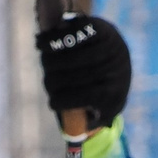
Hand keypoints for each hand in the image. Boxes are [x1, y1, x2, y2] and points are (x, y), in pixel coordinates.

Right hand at [35, 13, 131, 130]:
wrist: (117, 56)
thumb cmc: (102, 90)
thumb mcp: (101, 112)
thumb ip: (86, 121)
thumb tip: (74, 131)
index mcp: (117, 89)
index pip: (86, 96)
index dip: (64, 101)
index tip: (52, 103)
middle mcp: (116, 66)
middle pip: (76, 75)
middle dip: (55, 81)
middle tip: (48, 84)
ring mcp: (109, 44)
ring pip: (71, 55)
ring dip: (51, 61)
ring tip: (45, 64)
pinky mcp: (99, 26)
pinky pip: (70, 33)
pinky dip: (52, 39)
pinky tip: (40, 44)